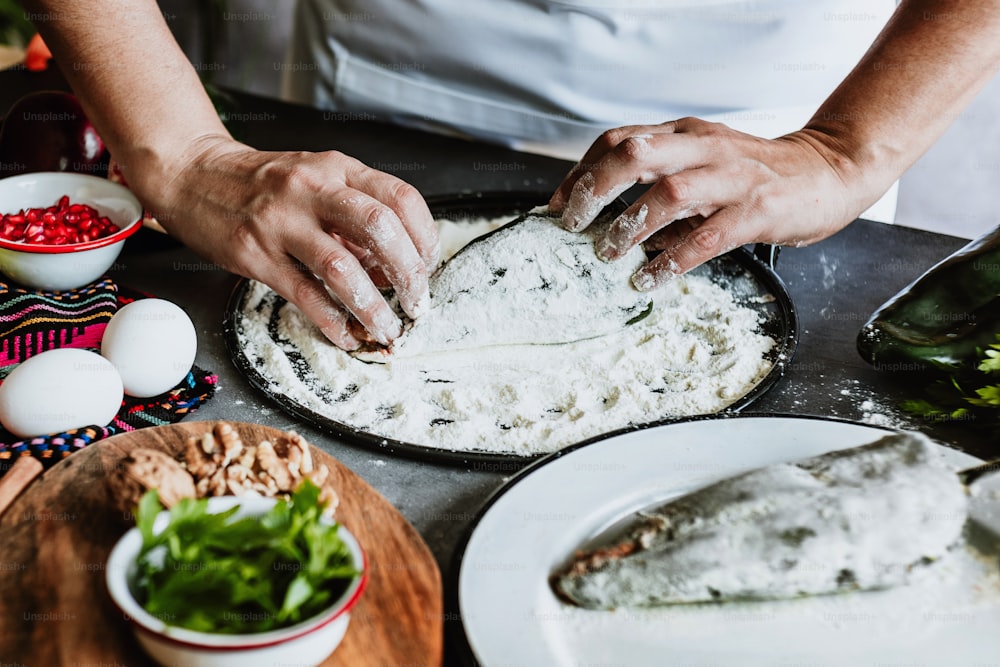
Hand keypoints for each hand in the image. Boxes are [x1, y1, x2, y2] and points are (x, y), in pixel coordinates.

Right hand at [133, 136, 438, 349]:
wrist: (192, 174)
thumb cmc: (262, 184)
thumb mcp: (316, 180)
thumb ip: (354, 217)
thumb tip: (394, 267)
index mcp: (337, 169)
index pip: (401, 198)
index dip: (424, 238)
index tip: (427, 267)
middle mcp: (313, 189)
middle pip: (379, 228)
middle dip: (408, 274)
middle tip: (416, 303)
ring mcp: (282, 221)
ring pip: (343, 268)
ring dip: (372, 307)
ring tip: (386, 328)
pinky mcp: (255, 254)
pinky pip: (305, 295)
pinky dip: (333, 322)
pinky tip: (346, 335)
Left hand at [549, 118, 865, 289]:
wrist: (831, 171)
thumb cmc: (758, 174)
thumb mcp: (703, 163)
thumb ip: (660, 180)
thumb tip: (606, 217)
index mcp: (685, 133)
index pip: (619, 140)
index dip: (581, 172)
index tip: (558, 205)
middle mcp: (703, 147)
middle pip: (633, 153)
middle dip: (593, 189)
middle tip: (573, 225)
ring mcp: (732, 177)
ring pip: (668, 193)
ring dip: (629, 226)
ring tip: (607, 253)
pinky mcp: (757, 209)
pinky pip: (706, 237)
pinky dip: (671, 260)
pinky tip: (649, 278)